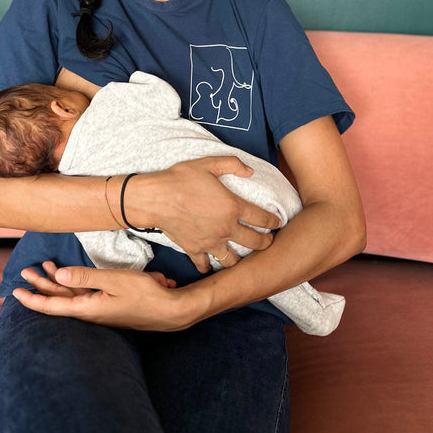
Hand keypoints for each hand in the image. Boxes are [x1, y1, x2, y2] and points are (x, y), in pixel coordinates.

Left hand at [13, 261, 189, 331]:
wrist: (171, 311)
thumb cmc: (146, 295)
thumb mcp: (115, 281)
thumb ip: (86, 277)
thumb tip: (60, 275)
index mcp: (88, 309)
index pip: (52, 306)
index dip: (33, 299)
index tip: (15, 292)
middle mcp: (90, 312)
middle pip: (59, 299)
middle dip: (41, 285)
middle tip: (25, 271)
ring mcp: (100, 309)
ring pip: (71, 295)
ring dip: (57, 281)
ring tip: (43, 267)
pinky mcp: (109, 304)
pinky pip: (85, 293)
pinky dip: (74, 282)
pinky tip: (71, 274)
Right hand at [126, 157, 280, 272]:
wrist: (155, 198)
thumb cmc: (181, 179)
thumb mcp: (208, 164)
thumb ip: (232, 164)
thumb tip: (250, 170)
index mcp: (232, 207)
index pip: (262, 218)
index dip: (273, 221)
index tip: (277, 223)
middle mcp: (225, 228)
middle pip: (255, 243)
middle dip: (266, 243)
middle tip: (269, 242)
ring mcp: (210, 242)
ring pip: (233, 261)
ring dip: (241, 260)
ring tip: (244, 257)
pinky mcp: (194, 250)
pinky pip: (206, 266)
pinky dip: (210, 268)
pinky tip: (213, 264)